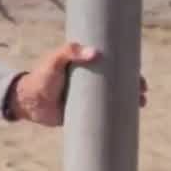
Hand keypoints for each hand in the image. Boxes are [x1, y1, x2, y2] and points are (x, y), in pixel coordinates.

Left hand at [8, 43, 148, 125]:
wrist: (28, 102)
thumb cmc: (41, 78)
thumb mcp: (54, 61)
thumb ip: (69, 52)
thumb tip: (95, 53)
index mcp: (84, 65)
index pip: (110, 63)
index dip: (126, 67)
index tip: (137, 72)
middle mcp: (90, 80)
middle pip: (117, 81)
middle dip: (134, 85)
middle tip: (142, 90)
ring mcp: (89, 97)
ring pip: (115, 97)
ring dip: (131, 100)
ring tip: (141, 103)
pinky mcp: (86, 112)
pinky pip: (106, 113)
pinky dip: (119, 114)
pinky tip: (131, 118)